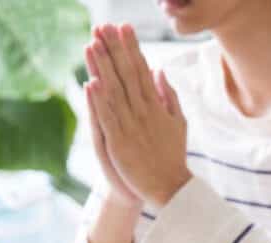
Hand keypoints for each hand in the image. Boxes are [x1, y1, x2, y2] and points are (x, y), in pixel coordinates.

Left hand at [85, 24, 191, 208]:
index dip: (132, 48)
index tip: (124, 27)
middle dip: (115, 49)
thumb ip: (168, 96)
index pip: (141, 70)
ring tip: (93, 44)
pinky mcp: (120, 143)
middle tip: (104, 26)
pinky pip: (108, 118)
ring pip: (114, 92)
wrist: (170, 188)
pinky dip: (100, 101)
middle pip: (126, 75)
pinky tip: (92, 82)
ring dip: (103, 67)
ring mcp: (131, 127)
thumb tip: (160, 71)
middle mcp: (143, 112)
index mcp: (156, 106)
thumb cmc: (171, 156)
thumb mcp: (178, 123)